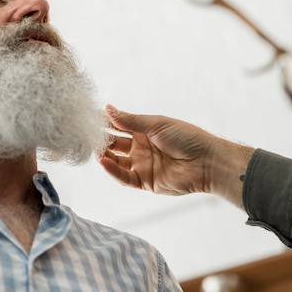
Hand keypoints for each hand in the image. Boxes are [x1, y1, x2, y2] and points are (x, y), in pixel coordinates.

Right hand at [99, 105, 252, 206]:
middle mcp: (140, 148)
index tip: (87, 115)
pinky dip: (113, 171)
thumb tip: (107, 109)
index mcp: (144, 131)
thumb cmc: (186, 137)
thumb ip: (130, 120)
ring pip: (116, 161)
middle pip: (114, 143)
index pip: (118, 125)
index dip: (104, 121)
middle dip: (100, 139)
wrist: (207, 161)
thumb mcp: (156, 124)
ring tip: (92, 149)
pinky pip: (124, 177)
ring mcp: (142, 165)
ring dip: (103, 155)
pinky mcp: (145, 182)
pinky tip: (103, 162)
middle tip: (84, 134)